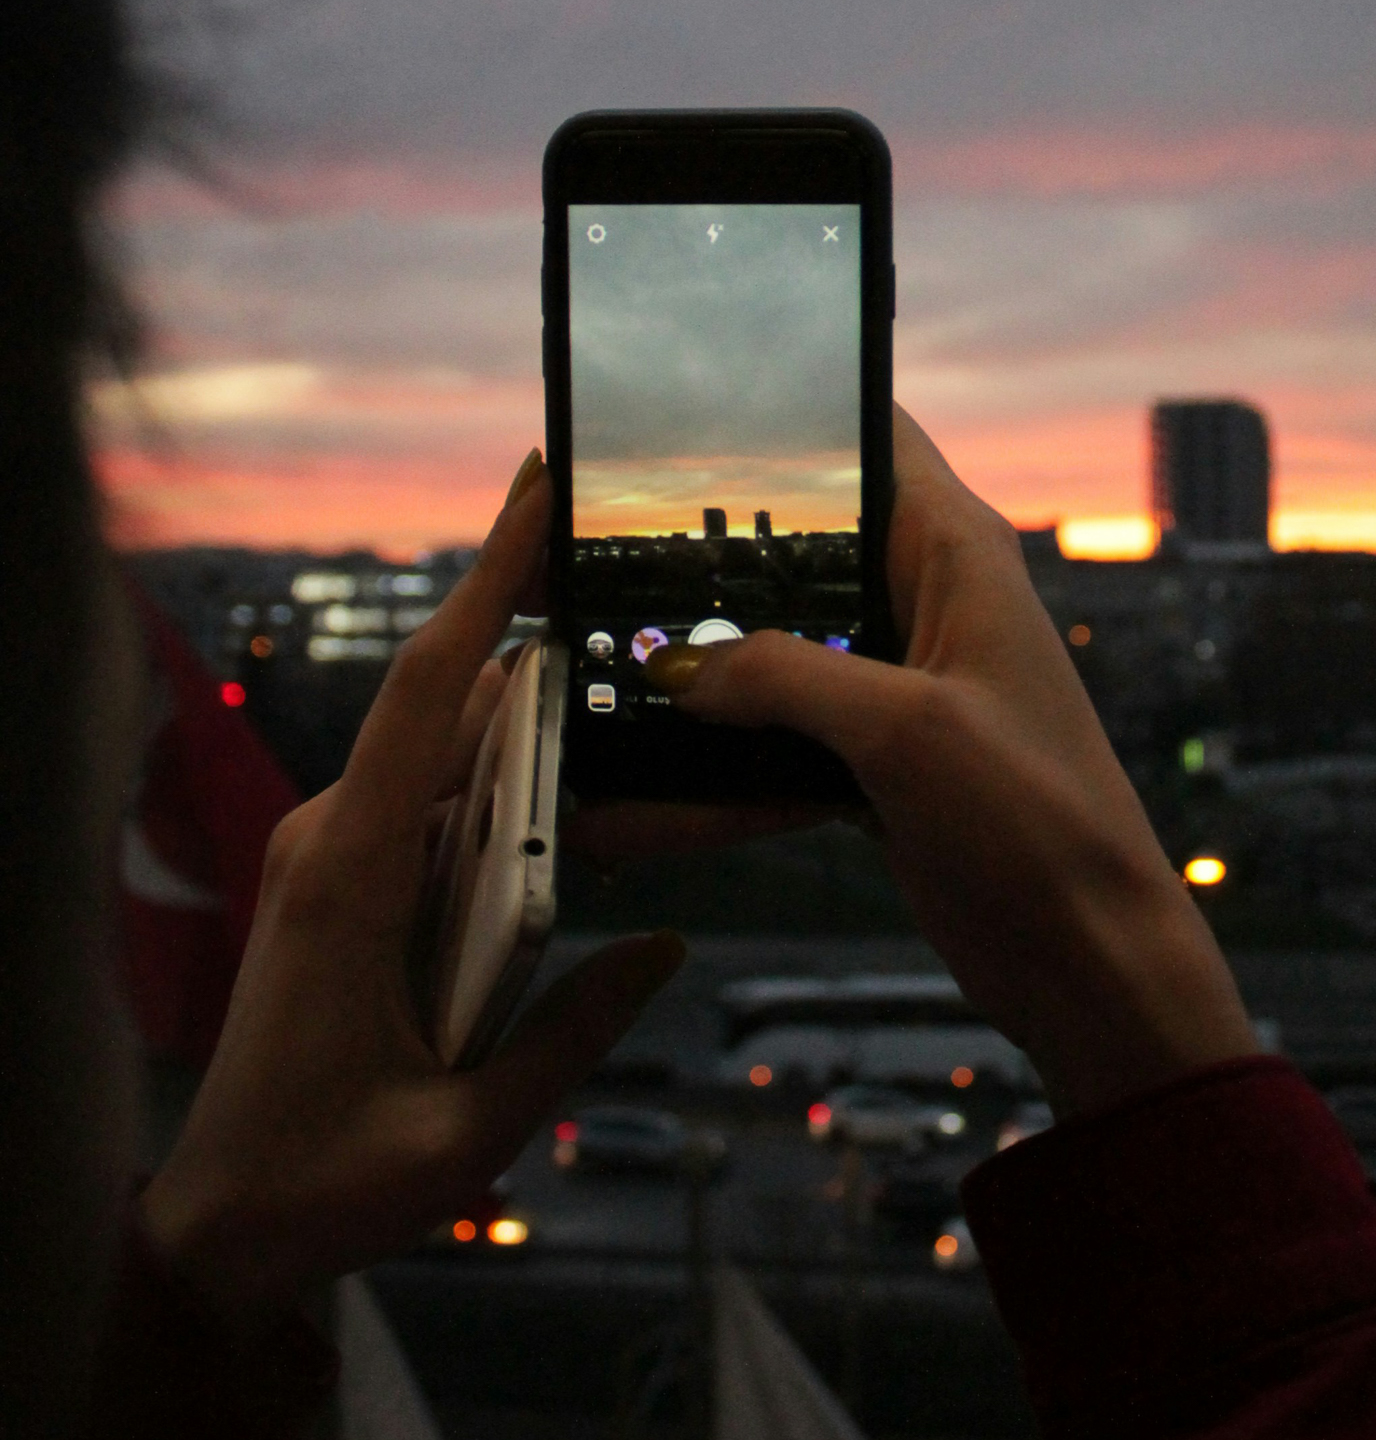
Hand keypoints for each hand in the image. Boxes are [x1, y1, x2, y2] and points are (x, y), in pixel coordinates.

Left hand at [142, 450, 684, 1332]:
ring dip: (531, 737)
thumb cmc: (326, 1180)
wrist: (220, 1224)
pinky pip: (434, 805)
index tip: (536, 489)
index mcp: (352, 876)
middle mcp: (331, 842)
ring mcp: (330, 859)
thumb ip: (575, 1033)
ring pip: (447, 757)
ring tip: (626, 732)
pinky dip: (502, 789)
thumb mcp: (472, 1128)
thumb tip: (665, 949)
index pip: (428, 694)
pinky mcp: (341, 886)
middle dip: (548, 662)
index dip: (486, 580)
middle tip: (644, 637)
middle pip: (453, 710)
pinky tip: (567, 814)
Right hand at [642, 406, 1257, 1114]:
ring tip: (586, 670)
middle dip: (697, 554)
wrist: (1087, 959)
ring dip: (692, 671)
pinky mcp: (874, 761)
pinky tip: (629, 799)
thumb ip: (785, 677)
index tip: (672, 415)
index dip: (779, 414)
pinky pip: (772, 743)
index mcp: (956, 552)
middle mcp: (925, 602)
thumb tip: (678, 667)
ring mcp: (895, 685)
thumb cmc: (1042, 826)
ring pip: (768, 649)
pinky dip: (709, 772)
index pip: (866, 432)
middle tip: (584, 552)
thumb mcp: (908, 731)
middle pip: (793, 545)